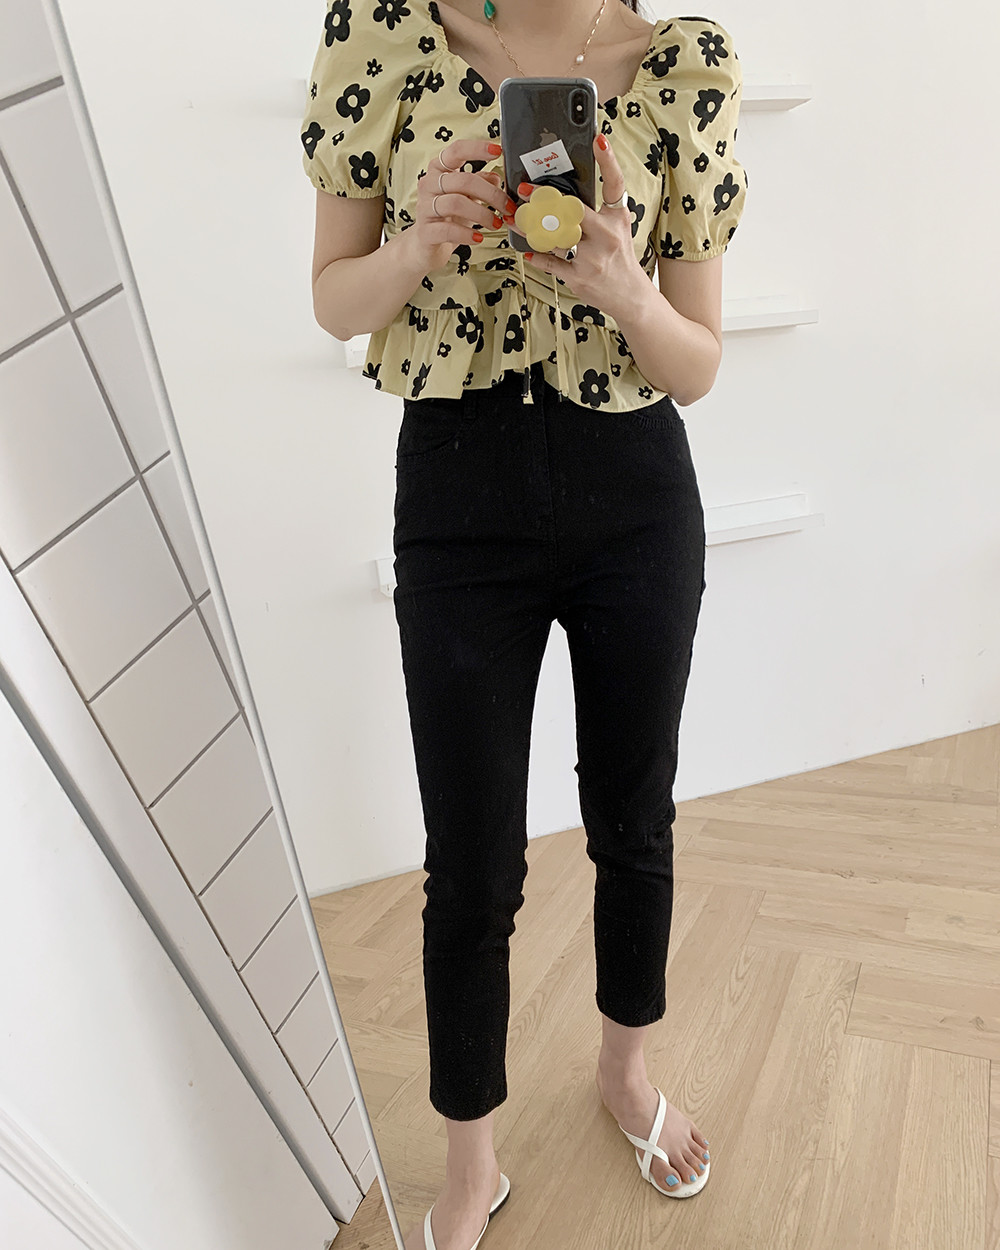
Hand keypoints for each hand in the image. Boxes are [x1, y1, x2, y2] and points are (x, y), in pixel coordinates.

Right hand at [412, 139, 516, 271]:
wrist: (426, 247)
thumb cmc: (448, 218)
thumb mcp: (467, 197)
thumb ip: (480, 184)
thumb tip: (496, 177)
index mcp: (439, 170)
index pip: (456, 151)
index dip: (477, 148)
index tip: (498, 151)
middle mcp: (429, 185)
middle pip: (464, 180)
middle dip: (491, 194)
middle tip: (507, 207)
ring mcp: (425, 208)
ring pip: (456, 203)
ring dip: (483, 214)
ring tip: (496, 223)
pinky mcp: (425, 232)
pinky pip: (449, 230)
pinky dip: (467, 234)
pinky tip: (478, 238)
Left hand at [508, 132, 644, 318]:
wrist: (630, 296)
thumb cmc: (619, 257)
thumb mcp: (617, 228)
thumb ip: (597, 210)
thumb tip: (565, 191)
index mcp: (617, 218)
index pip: (615, 184)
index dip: (608, 160)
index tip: (598, 138)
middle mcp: (607, 235)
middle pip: (573, 209)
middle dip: (546, 199)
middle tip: (524, 189)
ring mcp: (593, 258)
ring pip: (555, 236)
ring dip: (532, 227)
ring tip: (516, 218)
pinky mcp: (579, 277)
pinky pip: (551, 263)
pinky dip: (537, 256)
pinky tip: (527, 249)